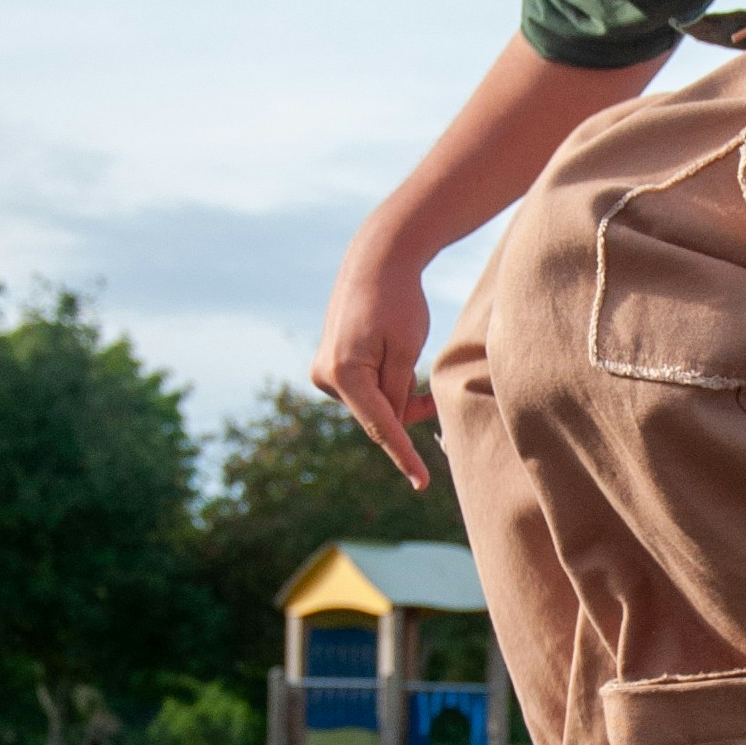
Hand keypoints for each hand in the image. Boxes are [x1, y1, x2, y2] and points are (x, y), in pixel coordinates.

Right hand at [312, 218, 436, 487]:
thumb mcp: (407, 349)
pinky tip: (388, 352)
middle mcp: (325, 377)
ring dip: (395, 390)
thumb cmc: (399, 301)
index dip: (404, 456)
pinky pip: (365, 390)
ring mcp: (323, 373)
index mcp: (345, 373)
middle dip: (404, 404)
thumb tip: (393, 425)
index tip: (422, 483)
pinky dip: (384, 382)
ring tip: (401, 348)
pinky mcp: (329, 368)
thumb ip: (399, 394)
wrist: (376, 262)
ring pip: (372, 403)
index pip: (380, 426)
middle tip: (422, 374)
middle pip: (377, 414)